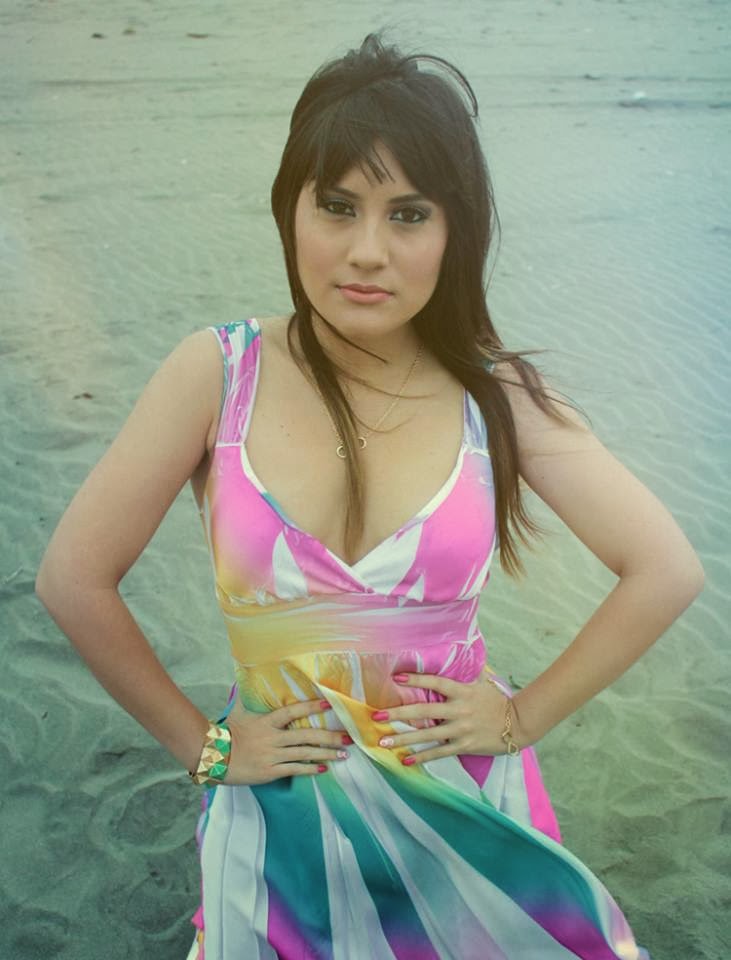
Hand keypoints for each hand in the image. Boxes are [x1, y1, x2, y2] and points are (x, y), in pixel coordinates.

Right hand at [222, 699, 350, 784]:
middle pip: (306, 736)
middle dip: (329, 736)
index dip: (311, 707)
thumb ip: (248, 695)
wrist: (214, 757)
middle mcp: (272, 738)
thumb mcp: (239, 711)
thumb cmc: (228, 732)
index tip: (329, 704)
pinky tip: (324, 768)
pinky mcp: (270, 772)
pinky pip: (295, 770)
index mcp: (267, 722)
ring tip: (343, 754)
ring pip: (304, 754)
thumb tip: (248, 674)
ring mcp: (272, 756)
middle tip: (348, 737)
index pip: (292, 711)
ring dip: (326, 753)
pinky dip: (310, 769)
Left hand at [373, 672, 525, 765]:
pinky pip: (439, 752)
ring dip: (403, 738)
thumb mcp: (482, 684)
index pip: (436, 682)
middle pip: (423, 711)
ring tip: (383, 742)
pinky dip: (422, 757)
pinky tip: (405, 760)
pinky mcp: (464, 745)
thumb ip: (467, 673)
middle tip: (377, 717)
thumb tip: (461, 649)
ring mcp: (460, 729)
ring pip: (427, 735)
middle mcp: (459, 710)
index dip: (417, 679)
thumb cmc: (497, 702)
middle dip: (398, 714)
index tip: (396, 678)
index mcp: (462, 691)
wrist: (519, 725)